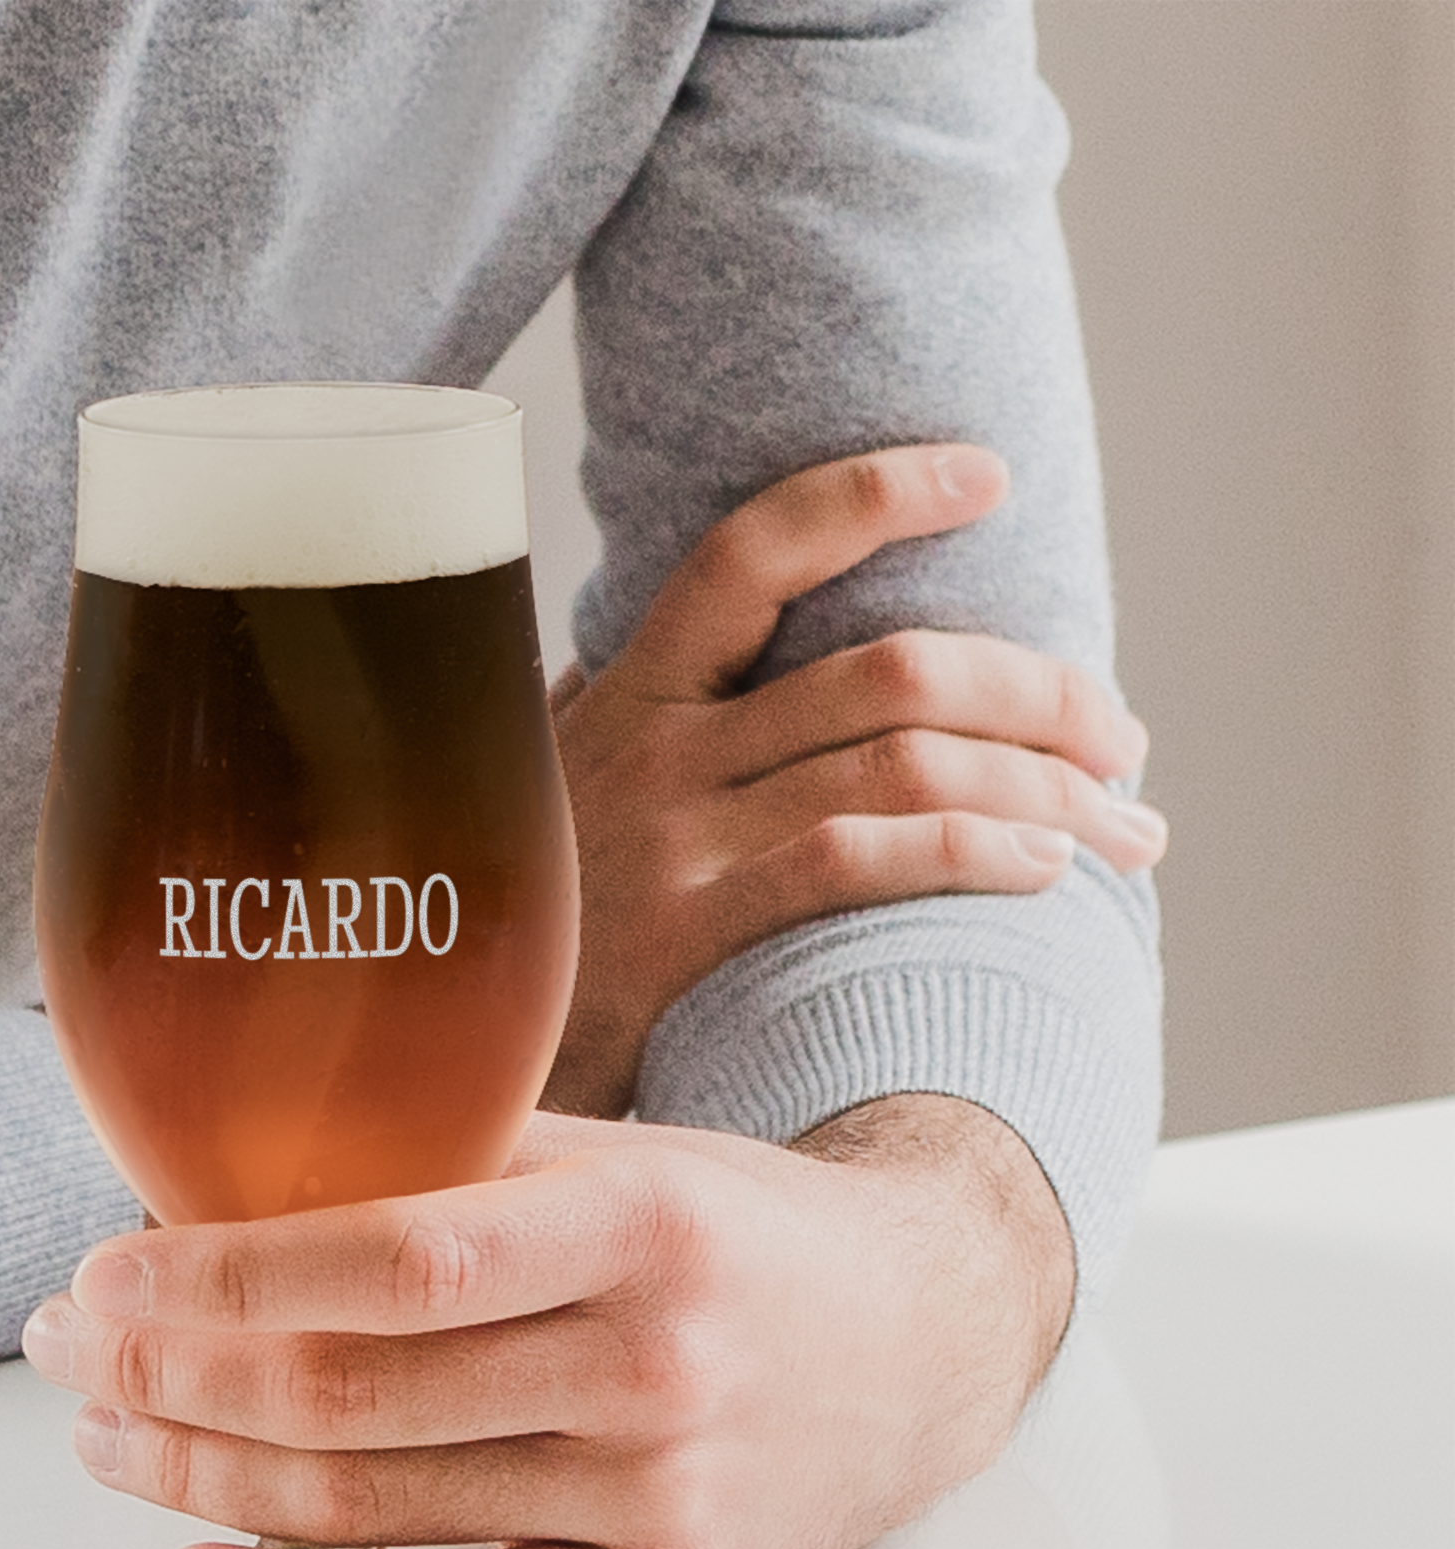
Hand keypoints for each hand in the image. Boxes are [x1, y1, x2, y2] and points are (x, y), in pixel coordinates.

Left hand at [20, 1093, 1070, 1548]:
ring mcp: (658, 1501)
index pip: (397, 1256)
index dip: (228, 1271)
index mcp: (641, 1226)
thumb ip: (466, 1161)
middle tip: (72, 1355)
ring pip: (375, 1508)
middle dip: (174, 1375)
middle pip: (356, 1394)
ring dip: (205, 1478)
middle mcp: (653, 1367)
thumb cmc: (743, 1238)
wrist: (921, 1347)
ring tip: (112, 1441)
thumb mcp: (631, 1159)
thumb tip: (251, 1174)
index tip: (107, 1270)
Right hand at [547, 444, 1165, 1116]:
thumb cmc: (517, 918)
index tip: (987, 476)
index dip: (875, 493)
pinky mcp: (690, 932)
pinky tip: (1043, 868)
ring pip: (904, 766)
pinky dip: (975, 854)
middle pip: (890, 670)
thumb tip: (643, 652)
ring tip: (1125, 823)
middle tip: (1124, 737)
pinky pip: (861, 862)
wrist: (443, 1053)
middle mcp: (657, 746)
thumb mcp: (543, 788)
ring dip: (1047, 788)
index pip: (755, 549)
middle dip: (1041, 691)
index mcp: (631, 691)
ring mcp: (676, 839)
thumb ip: (604, 714)